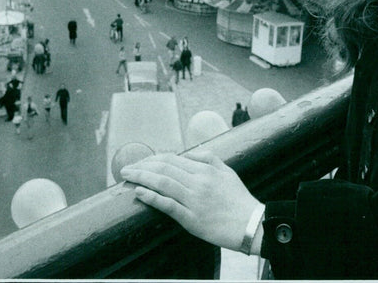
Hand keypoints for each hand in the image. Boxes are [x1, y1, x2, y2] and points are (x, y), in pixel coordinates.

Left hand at [120, 150, 260, 250]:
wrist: (251, 224)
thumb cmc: (239, 199)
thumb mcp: (227, 171)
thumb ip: (208, 158)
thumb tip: (187, 153)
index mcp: (205, 170)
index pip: (172, 159)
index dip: (153, 159)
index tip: (140, 162)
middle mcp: (198, 182)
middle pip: (163, 168)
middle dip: (141, 166)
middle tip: (126, 169)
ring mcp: (194, 200)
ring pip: (163, 183)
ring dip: (141, 178)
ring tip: (127, 176)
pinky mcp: (192, 219)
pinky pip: (168, 205)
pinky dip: (151, 197)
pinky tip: (139, 193)